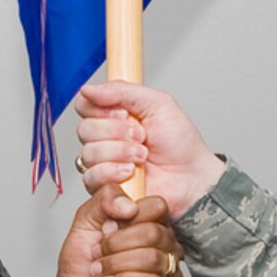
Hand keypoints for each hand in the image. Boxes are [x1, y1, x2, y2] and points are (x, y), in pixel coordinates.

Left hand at [37, 189, 185, 276]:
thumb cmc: (81, 264)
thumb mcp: (85, 221)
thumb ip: (104, 198)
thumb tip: (129, 204)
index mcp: (150, 222)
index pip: (157, 206)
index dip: (128, 217)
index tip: (107, 228)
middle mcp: (164, 245)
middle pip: (154, 233)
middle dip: (116, 245)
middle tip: (99, 253)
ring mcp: (169, 272)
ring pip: (153, 259)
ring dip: (116, 266)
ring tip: (102, 271)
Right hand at [74, 82, 226, 218]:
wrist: (191, 177)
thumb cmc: (179, 142)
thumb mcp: (157, 103)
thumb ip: (122, 91)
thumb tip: (87, 89)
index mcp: (114, 115)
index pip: (85, 105)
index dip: (101, 108)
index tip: (125, 113)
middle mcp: (105, 138)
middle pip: (85, 129)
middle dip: (116, 132)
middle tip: (141, 136)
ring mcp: (103, 163)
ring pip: (88, 153)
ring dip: (119, 152)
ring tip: (142, 155)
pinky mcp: (104, 187)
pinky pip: (91, 176)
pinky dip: (112, 172)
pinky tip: (131, 172)